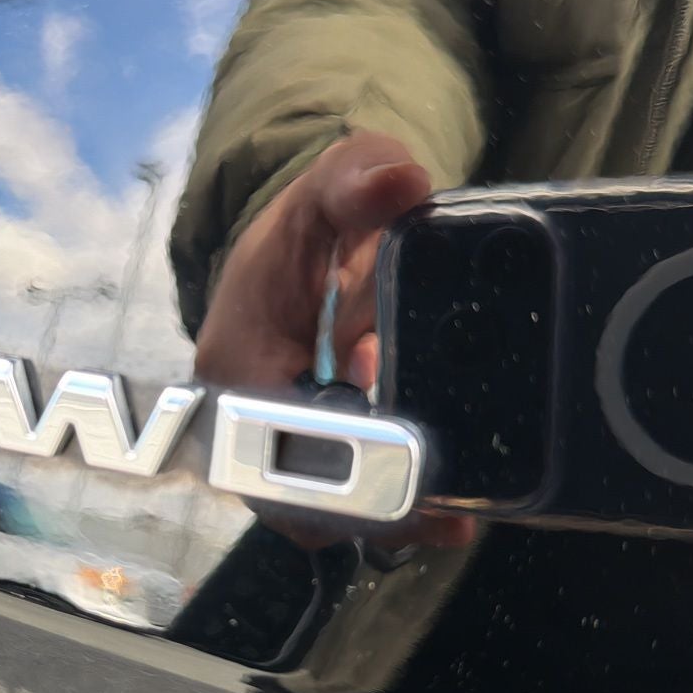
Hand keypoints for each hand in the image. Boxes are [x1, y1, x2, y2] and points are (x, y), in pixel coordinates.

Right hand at [195, 132, 473, 548]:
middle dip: (371, 508)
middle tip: (449, 511)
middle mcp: (239, 425)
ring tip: (459, 514)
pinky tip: (455, 507)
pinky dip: (394, 509)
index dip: (335, 464)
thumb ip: (359, 176)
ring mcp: (273, 456)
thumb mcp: (330, 189)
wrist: (295, 263)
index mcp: (233, 364)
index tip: (407, 464)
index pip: (272, 440)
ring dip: (387, 515)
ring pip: (323, 516)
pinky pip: (344, 509)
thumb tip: (402, 180)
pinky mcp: (309, 471)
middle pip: (296, 501)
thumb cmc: (306, 232)